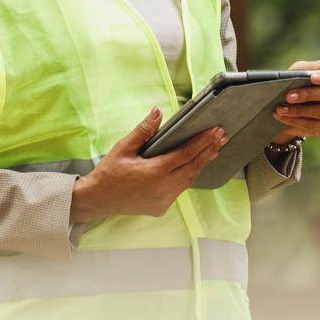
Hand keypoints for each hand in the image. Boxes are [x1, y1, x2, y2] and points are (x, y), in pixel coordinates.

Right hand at [70, 107, 226, 223]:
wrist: (97, 200)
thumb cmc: (109, 173)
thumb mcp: (123, 148)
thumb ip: (143, 130)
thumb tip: (158, 111)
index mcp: (155, 172)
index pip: (186, 154)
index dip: (203, 141)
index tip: (216, 131)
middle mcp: (163, 188)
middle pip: (193, 167)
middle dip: (209, 151)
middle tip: (222, 137)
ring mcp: (164, 200)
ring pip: (189, 180)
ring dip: (201, 164)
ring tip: (214, 149)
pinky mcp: (162, 208)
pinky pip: (180, 190)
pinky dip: (188, 176)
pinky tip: (194, 166)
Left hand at [269, 56, 319, 146]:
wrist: (287, 106)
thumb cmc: (297, 83)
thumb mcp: (300, 71)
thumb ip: (312, 67)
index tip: (313, 77)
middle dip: (308, 94)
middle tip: (288, 96)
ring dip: (298, 110)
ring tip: (280, 109)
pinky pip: (313, 126)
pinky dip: (296, 122)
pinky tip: (282, 117)